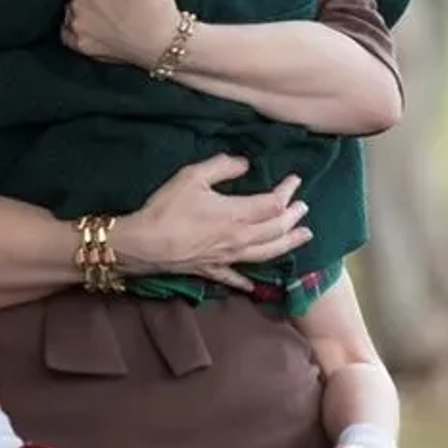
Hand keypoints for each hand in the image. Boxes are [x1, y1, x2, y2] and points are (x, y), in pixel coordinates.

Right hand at [112, 155, 311, 290]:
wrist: (143, 245)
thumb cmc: (167, 209)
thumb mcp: (192, 176)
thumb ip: (221, 166)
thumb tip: (244, 163)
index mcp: (237, 214)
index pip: (273, 203)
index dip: (288, 191)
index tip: (295, 180)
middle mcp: (240, 238)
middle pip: (276, 229)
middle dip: (293, 217)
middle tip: (304, 208)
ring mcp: (228, 257)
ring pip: (266, 253)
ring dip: (288, 244)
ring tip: (304, 238)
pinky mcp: (212, 270)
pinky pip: (235, 277)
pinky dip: (248, 280)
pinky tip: (255, 284)